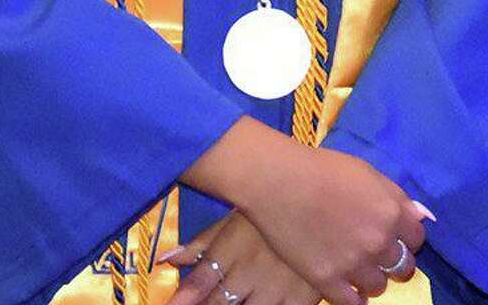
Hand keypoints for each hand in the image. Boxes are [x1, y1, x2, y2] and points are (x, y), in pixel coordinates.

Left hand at [164, 213, 333, 304]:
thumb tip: (166, 259)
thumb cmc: (273, 204)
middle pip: (220, 303)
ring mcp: (277, 288)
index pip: (197, 286)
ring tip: (241, 301)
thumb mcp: (234, 218)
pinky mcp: (304, 297)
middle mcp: (249, 272)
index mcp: (230, 252)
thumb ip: (200, 243)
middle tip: (216, 300)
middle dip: (212, 304)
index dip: (182, 301)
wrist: (321, 193)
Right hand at [184, 118, 426, 303]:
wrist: (278, 182)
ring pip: (379, 288)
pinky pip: (352, 304)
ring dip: (371, 279)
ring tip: (356, 268)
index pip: (417, 239)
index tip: (394, 237)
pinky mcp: (327, 281)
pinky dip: (353, 298)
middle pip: (403, 267)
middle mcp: (378, 242)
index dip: (406, 238)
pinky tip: (346, 287)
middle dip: (393, 262)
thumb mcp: (367, 173)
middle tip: (376, 256)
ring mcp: (353, 264)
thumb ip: (395, 197)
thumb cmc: (323, 169)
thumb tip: (421, 216)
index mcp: (391, 212)